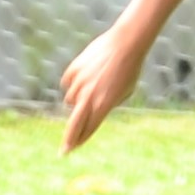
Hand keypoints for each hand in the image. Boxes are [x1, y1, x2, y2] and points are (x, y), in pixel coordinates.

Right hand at [56, 21, 151, 152]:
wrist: (125, 44)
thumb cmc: (130, 69)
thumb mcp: (125, 92)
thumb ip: (108, 104)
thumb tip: (93, 110)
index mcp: (104, 105)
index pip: (89, 129)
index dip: (80, 141)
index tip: (71, 150)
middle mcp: (89, 97)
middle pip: (74, 124)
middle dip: (69, 139)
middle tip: (64, 151)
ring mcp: (79, 83)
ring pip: (70, 100)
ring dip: (77, 100)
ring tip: (91, 89)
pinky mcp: (73, 70)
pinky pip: (67, 83)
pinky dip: (73, 83)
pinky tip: (85, 76)